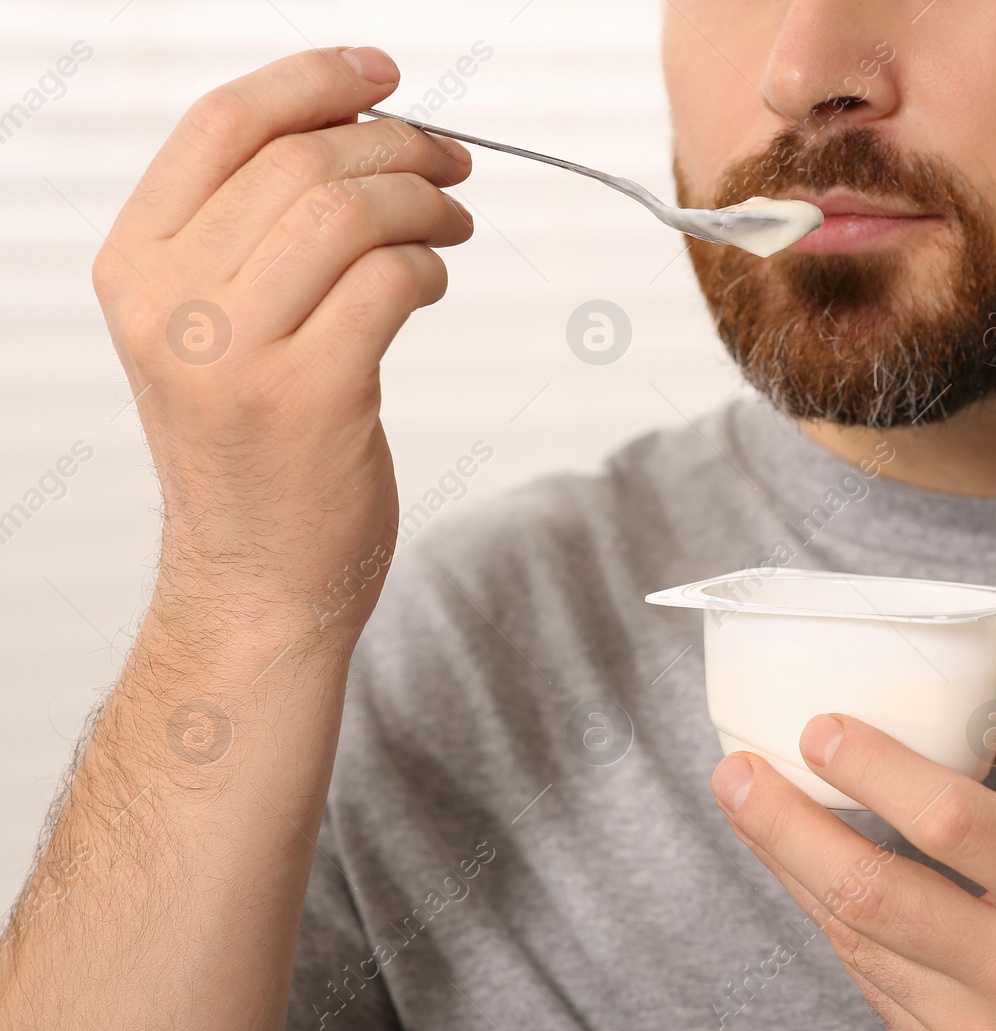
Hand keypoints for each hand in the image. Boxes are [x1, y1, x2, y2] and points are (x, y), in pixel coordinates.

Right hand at [92, 47, 472, 642]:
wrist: (258, 582)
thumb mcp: (213, 331)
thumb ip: (252, 235)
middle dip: (398, 145)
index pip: (222, 124)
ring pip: (350, 210)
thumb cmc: (255, 450)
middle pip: (302, 160)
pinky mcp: (309, 396)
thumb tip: (354, 130)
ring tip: (454, 220)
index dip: (314, 79)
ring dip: (425, 199)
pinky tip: (433, 281)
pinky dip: (430, 264)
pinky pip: (391, 279)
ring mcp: (233, 352)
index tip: (384, 75)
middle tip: (452, 164)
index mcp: (134, 267)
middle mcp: (168, 303)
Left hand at [710, 675, 995, 1030]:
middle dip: (784, 825)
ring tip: (750, 806)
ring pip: (856, 943)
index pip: (955, 822)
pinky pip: (874, 986)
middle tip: (733, 770)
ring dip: (791, 870)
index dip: (873, 770)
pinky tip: (805, 871)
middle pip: (872, 894)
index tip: (818, 725)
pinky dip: (833, 922)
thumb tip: (975, 669)